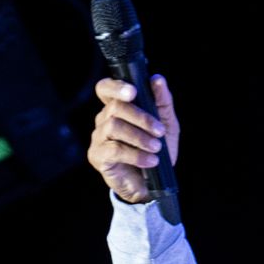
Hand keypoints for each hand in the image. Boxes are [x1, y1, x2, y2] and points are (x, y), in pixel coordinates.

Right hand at [88, 75, 179, 202]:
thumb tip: (157, 79)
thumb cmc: (157, 152)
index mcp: (117, 109)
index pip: (105, 89)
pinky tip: (150, 161)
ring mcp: (98, 138)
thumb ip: (162, 102)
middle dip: (141, 118)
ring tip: (156, 148)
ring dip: (140, 137)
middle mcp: (104, 120)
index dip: (116, 87)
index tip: (133, 92)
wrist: (153, 185)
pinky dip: (135, 154)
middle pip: (115, 107)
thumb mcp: (167, 126)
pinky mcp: (97, 156)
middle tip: (159, 131)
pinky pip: (113, 149)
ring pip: (114, 126)